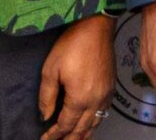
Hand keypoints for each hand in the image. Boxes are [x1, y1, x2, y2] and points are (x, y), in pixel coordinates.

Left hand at [37, 15, 114, 139]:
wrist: (97, 27)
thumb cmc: (71, 45)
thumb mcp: (50, 70)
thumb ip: (46, 97)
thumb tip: (45, 116)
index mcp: (80, 98)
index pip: (66, 125)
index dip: (54, 135)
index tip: (44, 139)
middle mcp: (96, 100)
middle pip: (82, 129)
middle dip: (68, 139)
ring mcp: (106, 94)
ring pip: (95, 123)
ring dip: (83, 134)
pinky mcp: (111, 87)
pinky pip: (104, 112)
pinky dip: (94, 122)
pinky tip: (88, 123)